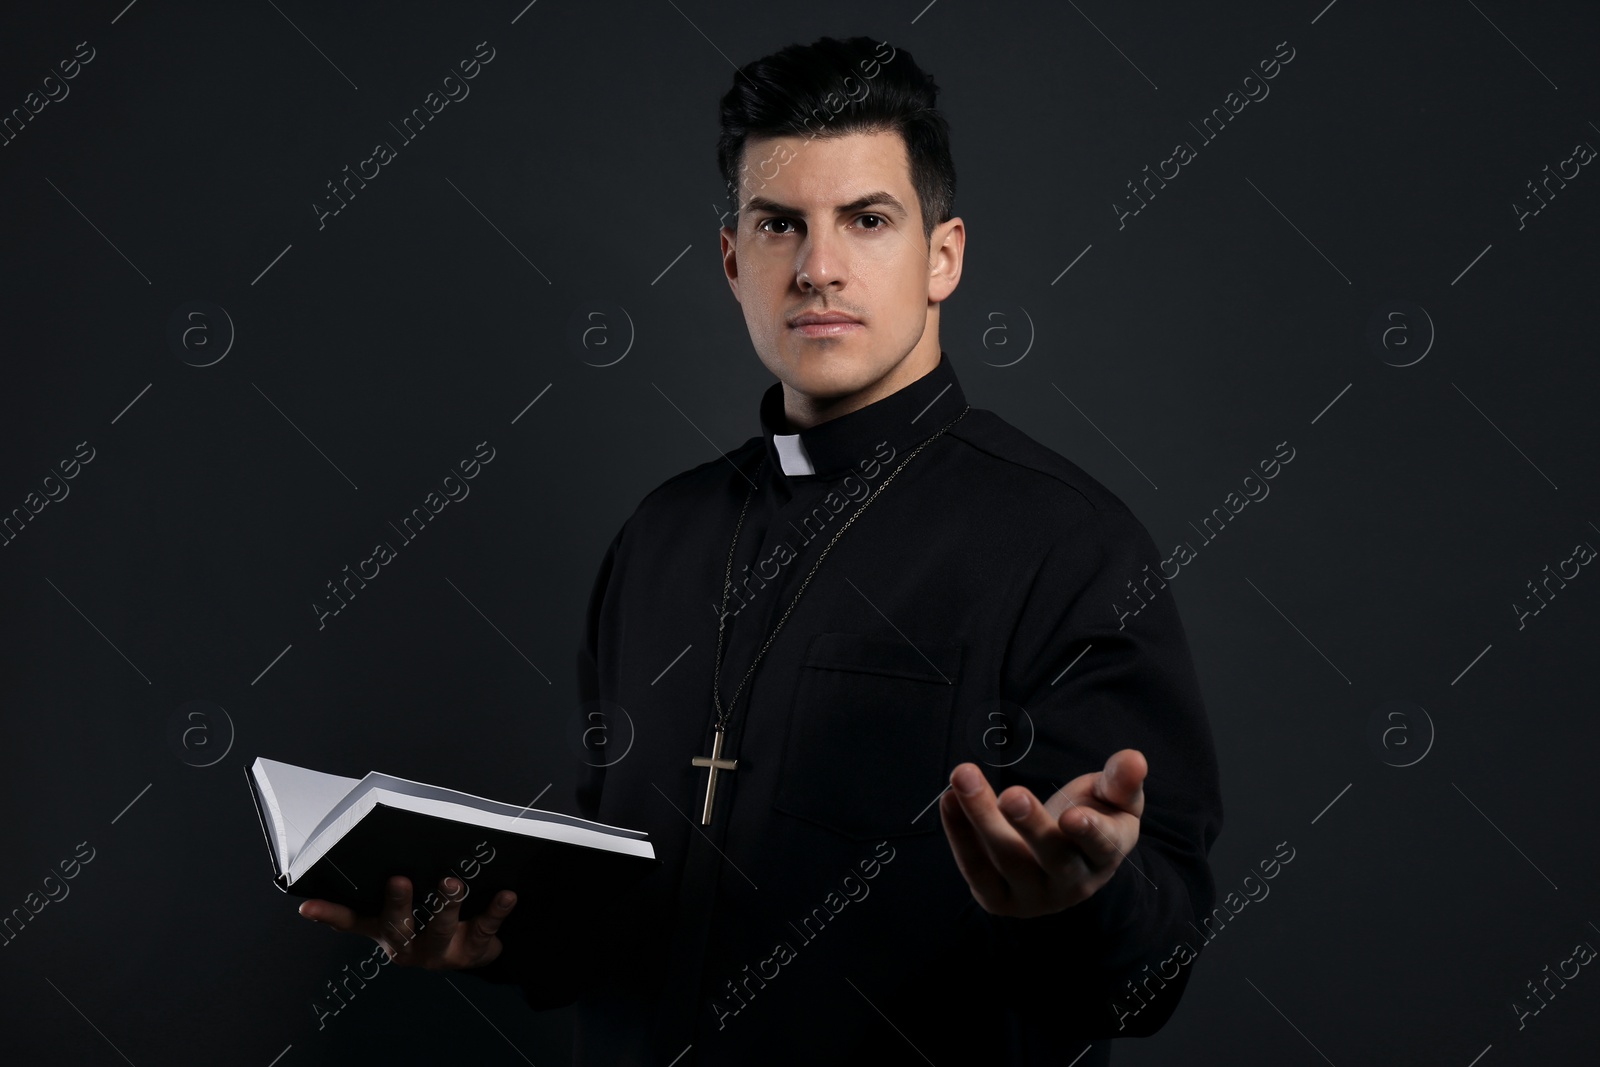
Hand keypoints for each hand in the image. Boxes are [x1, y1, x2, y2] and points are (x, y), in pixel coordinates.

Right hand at [297, 874, 517, 970]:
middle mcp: (406, 945)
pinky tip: (507, 895)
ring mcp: (439, 953)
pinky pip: (485, 928)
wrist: (475, 950)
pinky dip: (496, 911)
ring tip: (454, 883)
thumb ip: (387, 886)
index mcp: (385, 930)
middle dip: (398, 904)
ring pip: (440, 929)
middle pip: (397, 926)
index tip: (307, 907)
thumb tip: (376, 849)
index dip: (328, 916)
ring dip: (447, 905)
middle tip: (399, 879)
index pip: (351, 923)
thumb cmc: (433, 918)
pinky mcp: (472, 952)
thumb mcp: (407, 907)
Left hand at [939, 748, 1145, 916]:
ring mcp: (1033, 896)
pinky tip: (949, 798)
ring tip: (963, 777)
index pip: (1101, 846)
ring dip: (981, 817)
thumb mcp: (1113, 799)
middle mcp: (1072, 883)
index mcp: (1105, 855)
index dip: (1088, 831)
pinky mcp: (997, 898)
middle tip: (1011, 794)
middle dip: (1030, 824)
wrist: (1059, 862)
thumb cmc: (1092, 818)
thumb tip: (1134, 757)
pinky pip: (974, 868)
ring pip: (1006, 859)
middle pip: (1051, 856)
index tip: (1072, 813)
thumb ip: (1121, 780)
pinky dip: (959, 832)